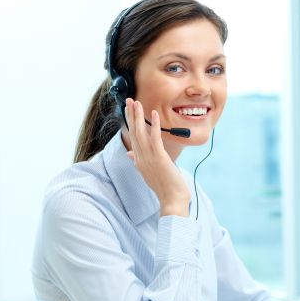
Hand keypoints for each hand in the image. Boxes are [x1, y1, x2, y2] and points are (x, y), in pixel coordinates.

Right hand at [124, 98, 190, 216]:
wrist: (171, 200)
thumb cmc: (164, 188)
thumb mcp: (148, 173)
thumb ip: (138, 162)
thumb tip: (130, 154)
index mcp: (138, 161)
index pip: (132, 137)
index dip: (129, 123)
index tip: (128, 110)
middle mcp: (140, 158)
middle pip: (133, 132)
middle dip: (130, 115)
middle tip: (128, 100)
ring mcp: (148, 158)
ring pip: (140, 133)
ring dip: (138, 116)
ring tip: (136, 102)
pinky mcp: (159, 157)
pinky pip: (155, 138)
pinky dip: (154, 125)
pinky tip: (154, 114)